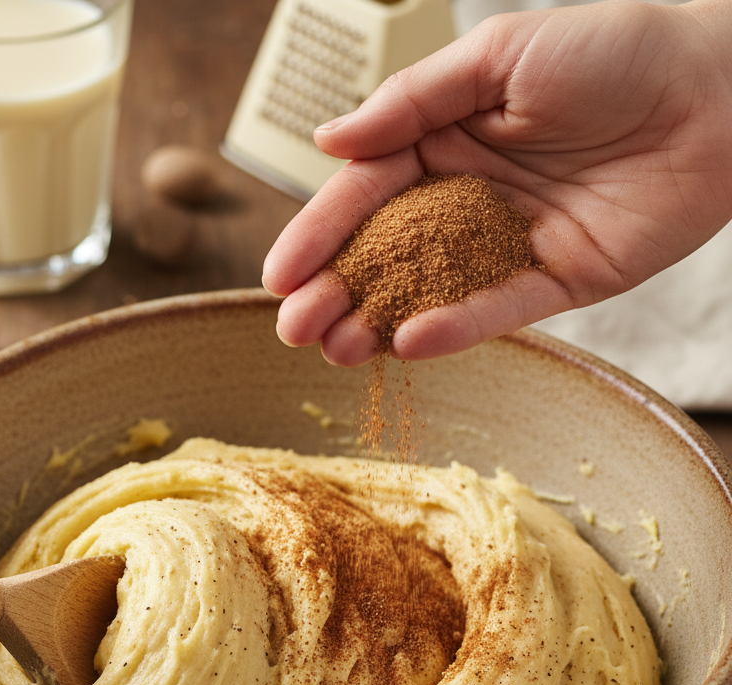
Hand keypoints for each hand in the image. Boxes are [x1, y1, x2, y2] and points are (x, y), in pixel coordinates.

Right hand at [262, 0, 731, 364]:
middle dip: (335, 293)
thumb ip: (411, 104)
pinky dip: (456, 327)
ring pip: (429, 292)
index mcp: (441, 142)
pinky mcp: (552, 281)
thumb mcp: (498, 58)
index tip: (278, 277)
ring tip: (334, 352)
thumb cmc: (611, 52)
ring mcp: (505, 244)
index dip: (317, 236)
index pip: (364, 196)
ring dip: (379, 324)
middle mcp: (465, 198)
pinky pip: (496, 309)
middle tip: (292, 330)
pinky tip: (409, 344)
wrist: (720, 91)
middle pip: (385, 255)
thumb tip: (327, 142)